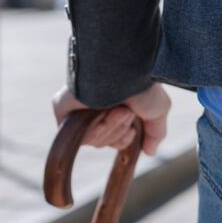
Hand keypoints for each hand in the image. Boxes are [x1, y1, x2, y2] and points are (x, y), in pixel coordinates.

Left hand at [51, 82, 170, 155]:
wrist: (125, 72)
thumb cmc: (143, 86)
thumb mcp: (158, 110)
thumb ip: (155, 132)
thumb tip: (150, 151)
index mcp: (116, 107)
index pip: (116, 138)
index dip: (124, 139)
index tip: (132, 130)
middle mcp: (97, 108)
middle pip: (105, 141)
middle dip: (118, 130)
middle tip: (125, 111)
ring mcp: (80, 108)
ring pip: (92, 140)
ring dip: (109, 128)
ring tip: (116, 110)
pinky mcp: (63, 109)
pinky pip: (76, 136)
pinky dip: (92, 130)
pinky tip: (101, 113)